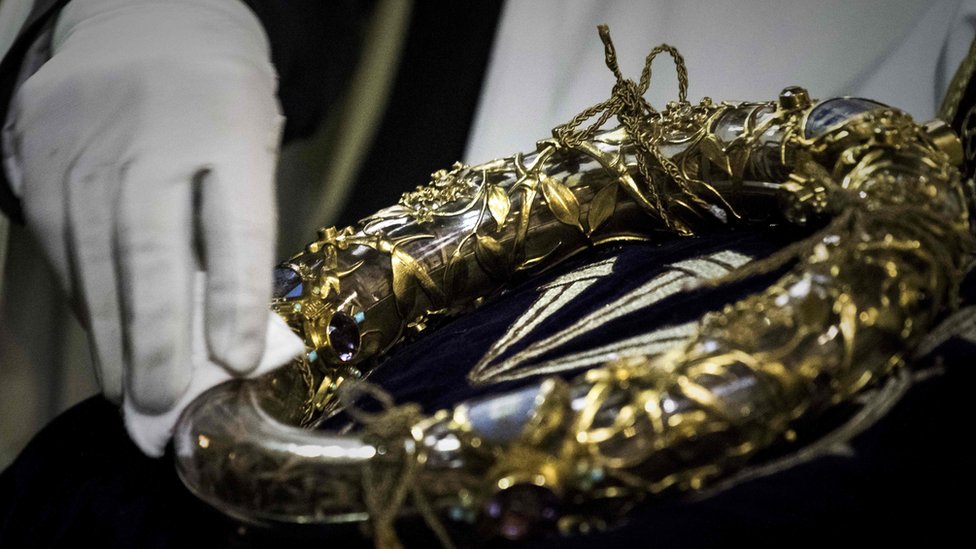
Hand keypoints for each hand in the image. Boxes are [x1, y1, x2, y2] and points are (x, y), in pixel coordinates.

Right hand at [3, 0, 302, 450]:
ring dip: (112, 333)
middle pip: (150, 251)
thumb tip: (226, 325)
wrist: (143, 20)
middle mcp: (148, 135)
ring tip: (131, 392)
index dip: (235, 298)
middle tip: (164, 405)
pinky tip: (101, 334)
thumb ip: (238, 222)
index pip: (235, 224)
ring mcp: (82, 143)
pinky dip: (82, 295)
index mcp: (227, 125)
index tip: (237, 362)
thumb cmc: (217, 99)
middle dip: (157, 337)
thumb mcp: (252, 143)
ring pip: (94, 257)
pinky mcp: (34, 151)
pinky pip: (59, 241)